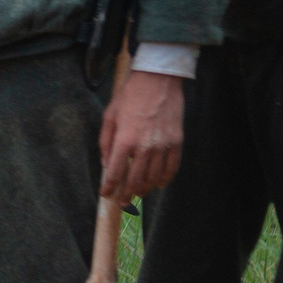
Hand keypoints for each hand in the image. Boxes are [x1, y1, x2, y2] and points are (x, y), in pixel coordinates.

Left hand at [98, 71, 185, 203]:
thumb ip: (106, 143)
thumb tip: (107, 164)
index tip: (106, 195)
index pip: (115, 173)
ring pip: (154, 178)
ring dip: (145, 189)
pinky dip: (165, 179)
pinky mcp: (177, 142)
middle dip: (127, 194)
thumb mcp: (110, 116)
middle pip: (135, 180)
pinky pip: (172, 168)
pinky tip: (158, 184)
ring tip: (138, 194)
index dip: (110, 188)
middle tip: (122, 201)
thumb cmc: (130, 96)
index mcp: (125, 140)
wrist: (158, 80)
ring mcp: (163, 146)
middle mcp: (145, 147)